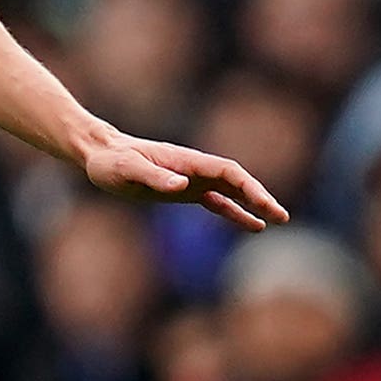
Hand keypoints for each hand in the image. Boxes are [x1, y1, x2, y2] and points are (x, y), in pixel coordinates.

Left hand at [81, 131, 288, 231]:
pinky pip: (217, 202)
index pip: (227, 171)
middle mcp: (194, 169)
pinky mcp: (184, 191)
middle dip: (259, 196)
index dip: (248, 186)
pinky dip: (235, 212)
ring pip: (230, 191)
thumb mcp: (128, 169)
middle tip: (282, 216)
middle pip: (236, 180)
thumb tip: (182, 185)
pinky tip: (253, 225)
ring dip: (253, 204)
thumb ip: (154, 177)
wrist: (99, 155)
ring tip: (277, 220)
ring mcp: (191, 179)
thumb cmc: (111, 162)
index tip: (265, 203)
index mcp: (186, 161)